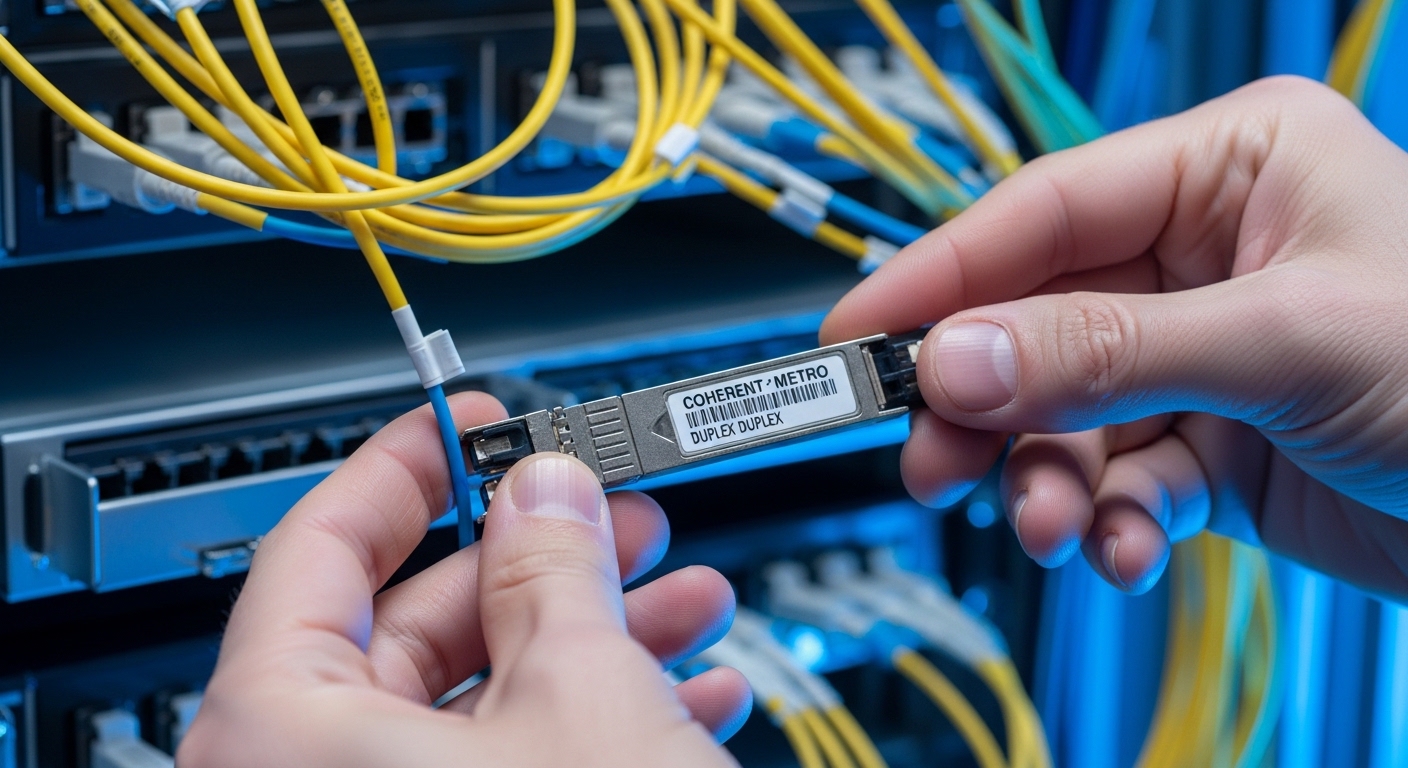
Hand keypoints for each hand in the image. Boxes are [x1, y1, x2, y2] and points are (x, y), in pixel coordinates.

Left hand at [178, 392, 749, 766]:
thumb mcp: (578, 691)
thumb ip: (550, 567)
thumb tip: (542, 490)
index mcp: (279, 734)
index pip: (315, 548)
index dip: (405, 463)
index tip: (463, 419)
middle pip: (417, 623)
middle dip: (547, 562)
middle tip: (616, 512)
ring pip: (480, 698)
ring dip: (596, 641)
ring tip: (688, 602)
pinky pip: (506, 762)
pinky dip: (592, 721)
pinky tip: (686, 690)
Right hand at [823, 76, 1407, 598]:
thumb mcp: (1282, 340)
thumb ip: (1104, 351)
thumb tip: (954, 359)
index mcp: (1228, 170)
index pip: (1045, 211)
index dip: (941, 274)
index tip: (858, 340)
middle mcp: (1202, 255)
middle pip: (1036, 320)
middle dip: (989, 402)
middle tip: (933, 464)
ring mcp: (1200, 355)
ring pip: (1066, 413)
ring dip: (1045, 477)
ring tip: (1050, 526)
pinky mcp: (1210, 446)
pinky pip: (1118, 478)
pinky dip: (1107, 521)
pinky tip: (1122, 547)